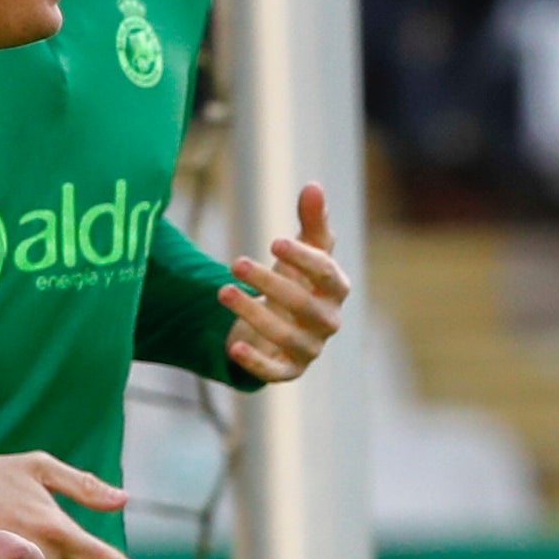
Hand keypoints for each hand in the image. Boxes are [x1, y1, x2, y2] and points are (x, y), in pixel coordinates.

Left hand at [219, 181, 345, 385]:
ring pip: (286, 336)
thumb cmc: (297, 280)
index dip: (302, 258)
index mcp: (335, 288)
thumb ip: (311, 220)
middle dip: (270, 283)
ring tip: (222, 291)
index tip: (272, 241)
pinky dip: (255, 362)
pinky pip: (275, 372)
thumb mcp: (303, 249)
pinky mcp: (289, 371)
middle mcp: (328, 320)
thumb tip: (313, 185)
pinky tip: (232, 348)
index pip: (326, 273)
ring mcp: (310, 348)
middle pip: (303, 304)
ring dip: (254, 314)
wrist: (281, 323)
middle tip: (235, 263)